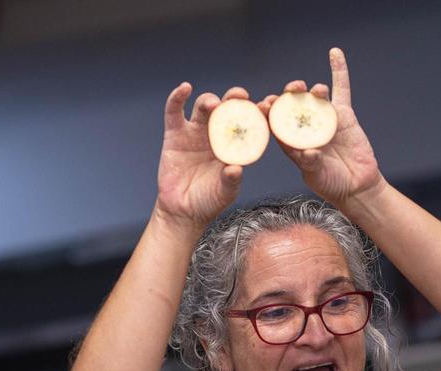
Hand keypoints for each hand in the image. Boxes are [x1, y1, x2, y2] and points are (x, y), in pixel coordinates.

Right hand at [154, 83, 244, 224]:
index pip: (248, 123)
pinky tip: (185, 88)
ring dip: (210, 100)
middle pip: (227, 108)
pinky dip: (177, 97)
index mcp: (234, 145)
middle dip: (235, 99)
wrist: (183, 211)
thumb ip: (231, 181)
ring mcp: (195, 132)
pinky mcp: (175, 134)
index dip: (257, 112)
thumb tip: (235, 168)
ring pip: (204, 107)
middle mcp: (216, 134)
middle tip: (240, 96)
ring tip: (214, 105)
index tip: (266, 105)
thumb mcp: (224, 193)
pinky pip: (174, 111)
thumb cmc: (208, 201)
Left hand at [259, 47, 383, 205]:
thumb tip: (309, 152)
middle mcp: (304, 127)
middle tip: (287, 92)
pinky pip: (341, 90)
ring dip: (307, 90)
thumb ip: (311, 164)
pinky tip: (335, 53)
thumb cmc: (331, 184)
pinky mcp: (342, 114)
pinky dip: (338, 71)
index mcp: (291, 142)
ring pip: (313, 98)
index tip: (263, 104)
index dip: (268, 112)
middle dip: (286, 97)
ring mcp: (323, 118)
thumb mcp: (317, 176)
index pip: (275, 123)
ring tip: (306, 88)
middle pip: (291, 106)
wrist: (356, 185)